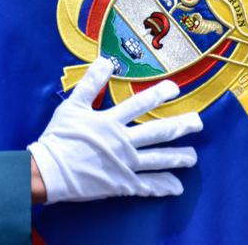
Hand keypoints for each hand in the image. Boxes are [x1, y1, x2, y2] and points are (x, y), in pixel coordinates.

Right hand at [28, 57, 202, 203]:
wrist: (49, 171)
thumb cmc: (59, 137)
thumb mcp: (72, 106)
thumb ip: (91, 83)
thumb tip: (105, 60)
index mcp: (110, 122)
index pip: (140, 104)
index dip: (159, 94)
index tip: (175, 88)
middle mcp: (122, 143)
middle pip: (157, 133)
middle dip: (180, 126)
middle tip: (198, 123)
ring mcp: (124, 166)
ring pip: (157, 161)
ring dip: (178, 158)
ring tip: (193, 157)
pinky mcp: (121, 185)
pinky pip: (147, 186)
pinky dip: (162, 187)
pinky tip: (177, 187)